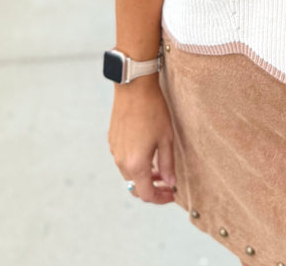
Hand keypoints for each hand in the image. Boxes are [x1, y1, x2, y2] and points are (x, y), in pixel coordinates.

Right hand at [108, 75, 176, 203]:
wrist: (134, 87)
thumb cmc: (153, 110)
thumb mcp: (166, 138)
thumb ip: (168, 164)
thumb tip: (171, 182)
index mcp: (136, 164)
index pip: (147, 194)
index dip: (160, 198)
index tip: (172, 194)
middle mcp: (121, 162)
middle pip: (135, 187)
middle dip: (153, 189)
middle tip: (168, 183)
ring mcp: (114, 151)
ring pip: (129, 175)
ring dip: (144, 177)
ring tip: (160, 169)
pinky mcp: (112, 141)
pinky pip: (123, 161)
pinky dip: (135, 164)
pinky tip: (147, 153)